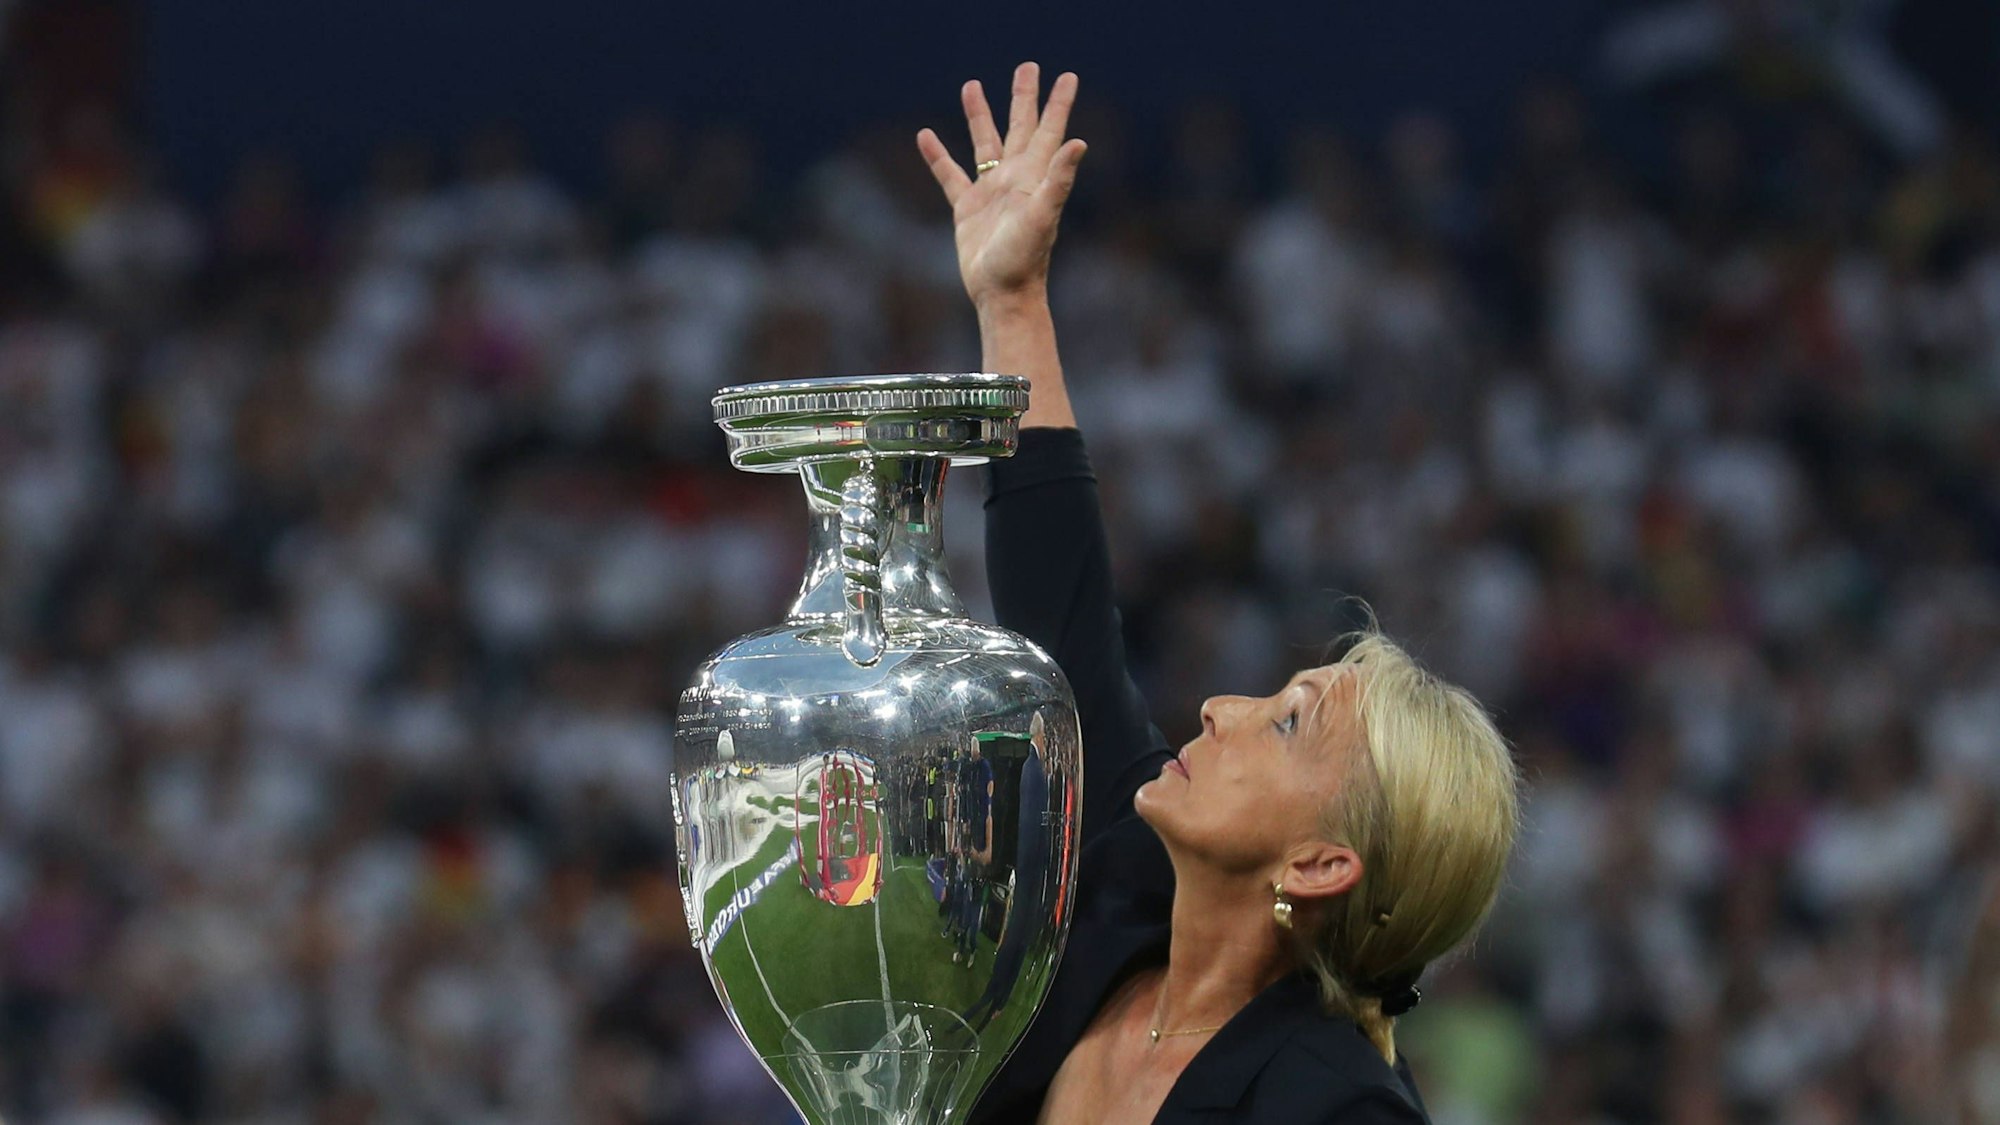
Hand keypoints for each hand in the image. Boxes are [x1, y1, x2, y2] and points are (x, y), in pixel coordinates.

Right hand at [916, 61, 1086, 307]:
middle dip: (1023, 97)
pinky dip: (937, 156)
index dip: (1058, 103)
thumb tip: (1079, 143)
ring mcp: (990, 192)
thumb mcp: (1042, 215)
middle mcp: (1015, 178)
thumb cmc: (1025, 258)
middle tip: (1027, 66)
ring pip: (984, 144)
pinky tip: (925, 136)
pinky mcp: (967, 209)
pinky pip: (950, 175)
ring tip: (971, 85)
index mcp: (1034, 176)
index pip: (1049, 130)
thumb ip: (1058, 179)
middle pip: (1019, 127)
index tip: (1067, 76)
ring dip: (979, 116)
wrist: (1002, 293)